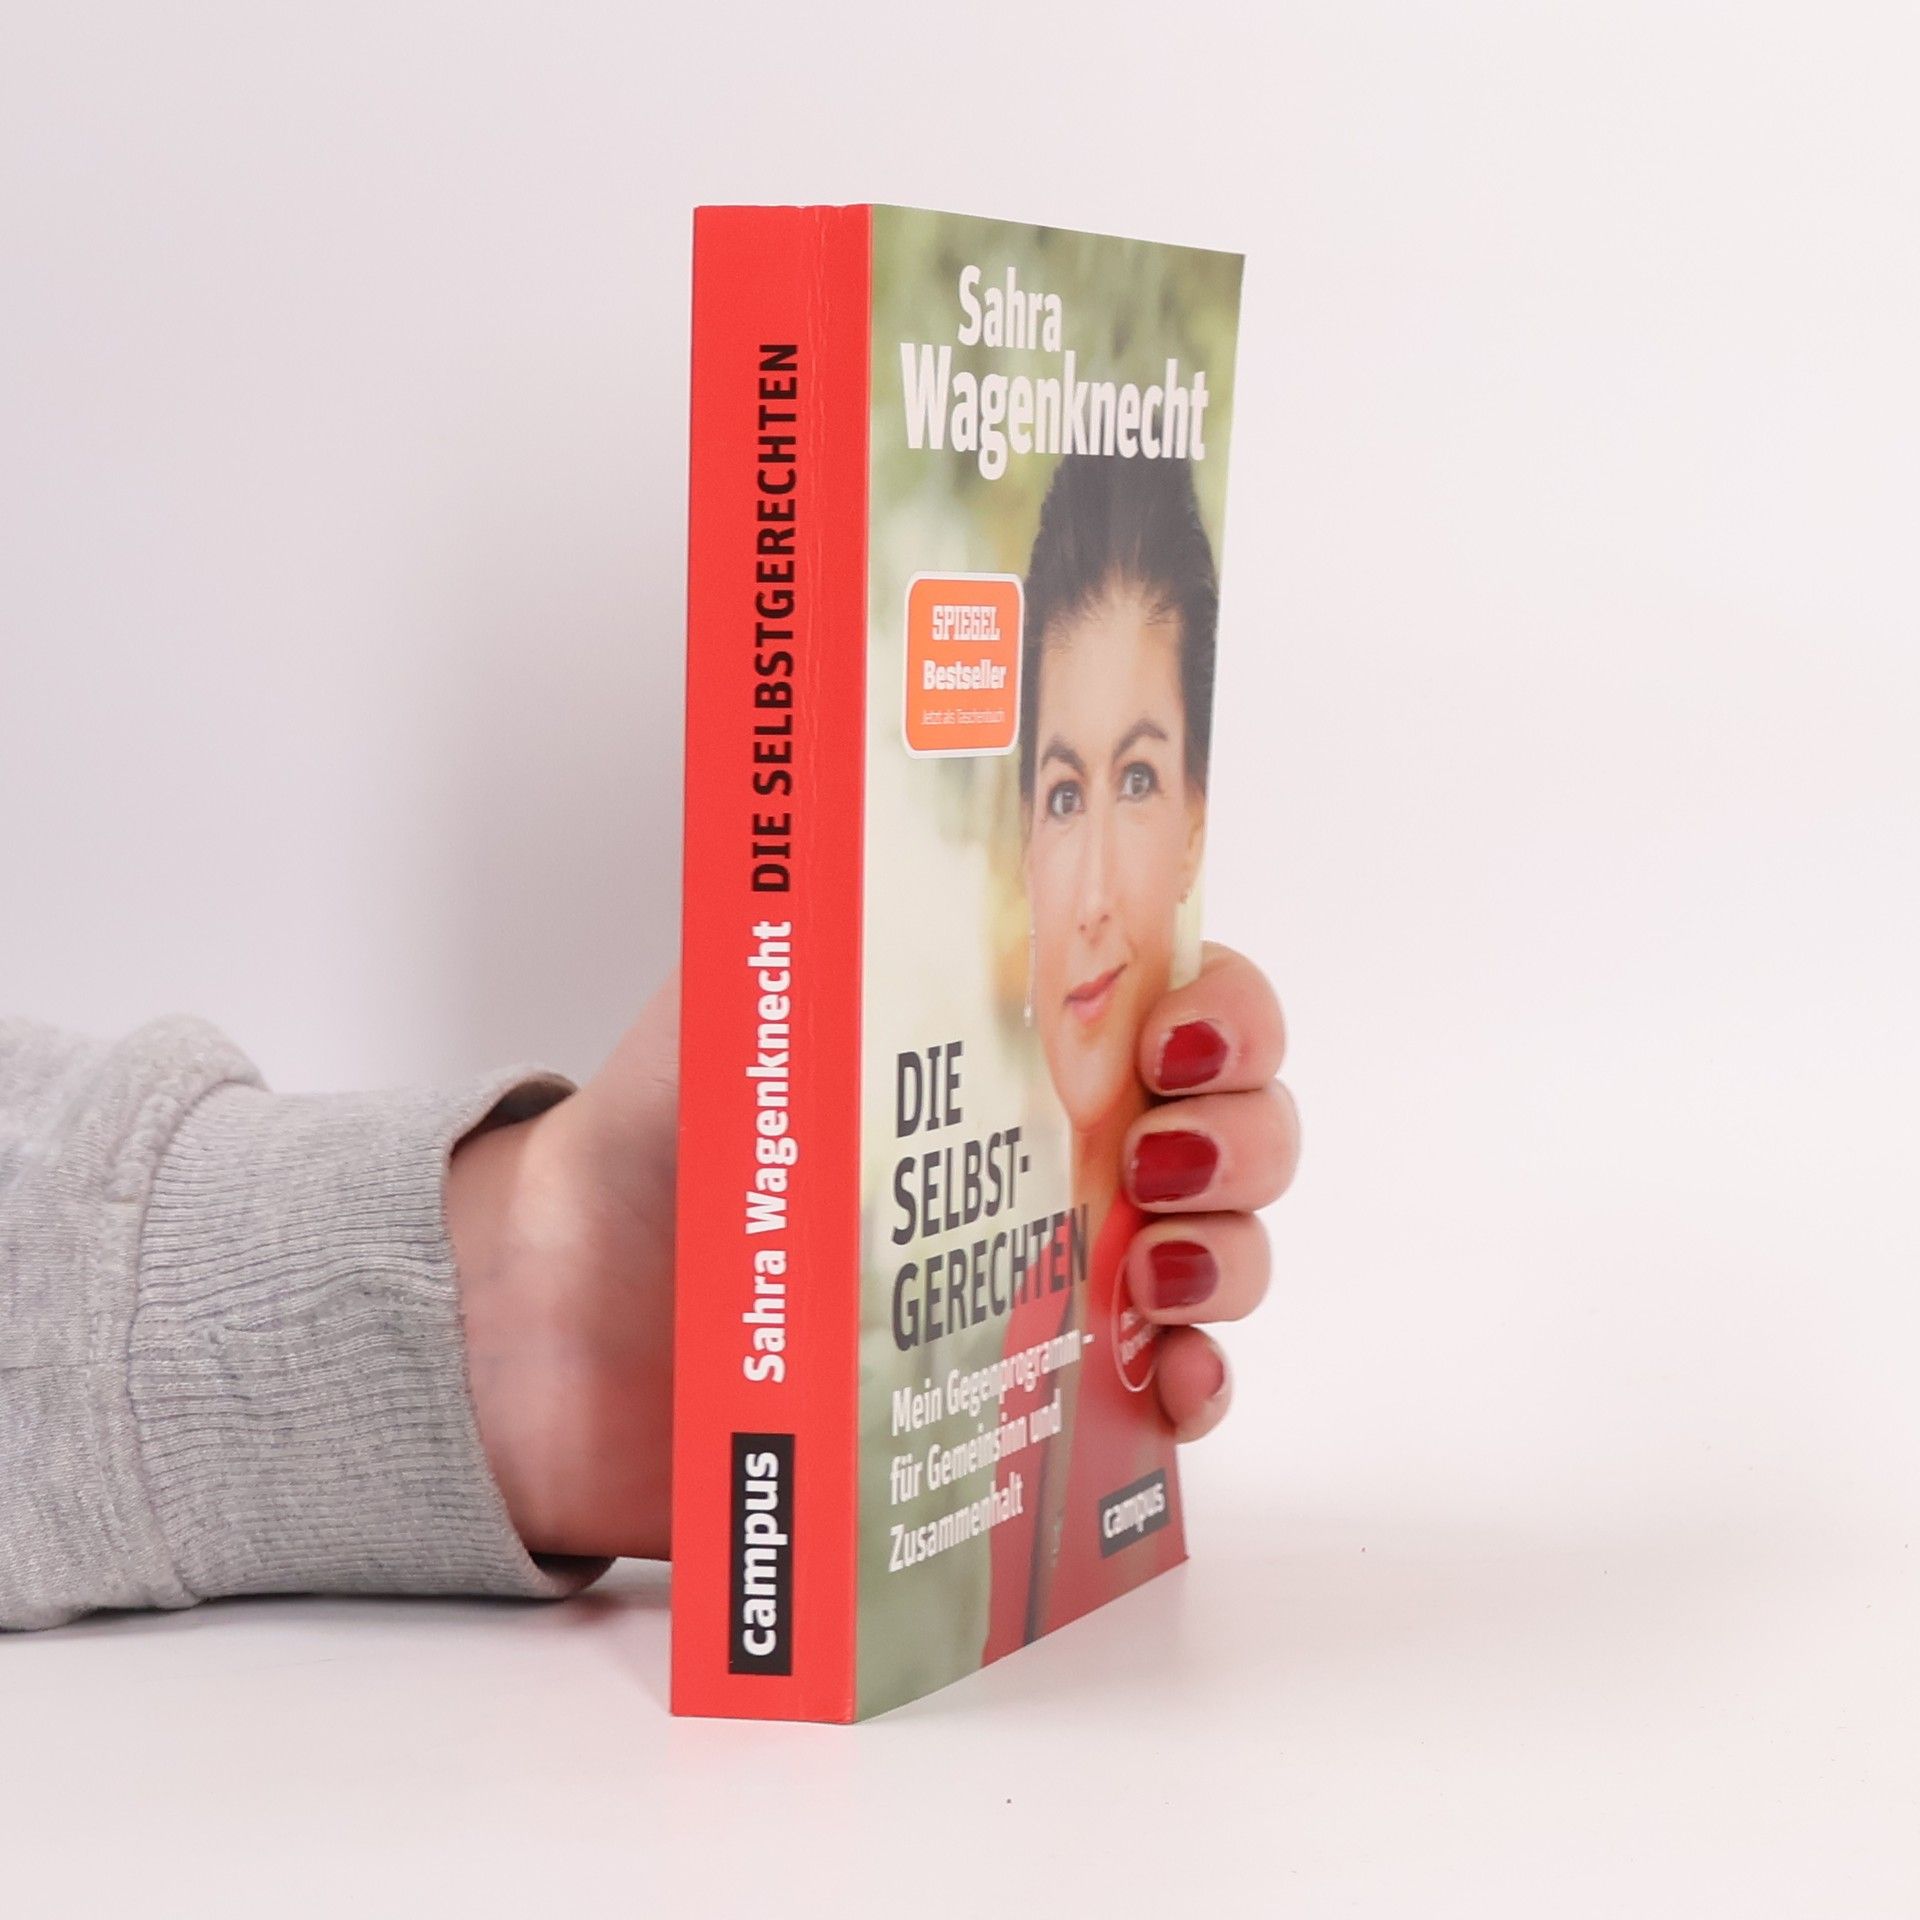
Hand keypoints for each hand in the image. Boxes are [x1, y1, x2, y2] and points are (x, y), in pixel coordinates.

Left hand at [447, 942, 1300, 1559]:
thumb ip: (831, 901)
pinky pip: (1172, 1388)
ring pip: (1228, 1250)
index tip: (1175, 1041)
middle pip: (1239, 1123)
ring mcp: (1063, 1267)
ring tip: (1151, 1275)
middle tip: (1155, 1159)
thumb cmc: (662, 1137)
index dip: (1228, 1014)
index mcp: (1021, 1034)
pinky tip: (1171, 1387)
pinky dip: (1200, 1387)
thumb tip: (885, 798)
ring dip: (1231, 1257)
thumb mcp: (750, 986)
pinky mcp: (1038, 1385)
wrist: (575, 1317)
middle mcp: (1063, 1144)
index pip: (1190, 996)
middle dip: (1241, 1136)